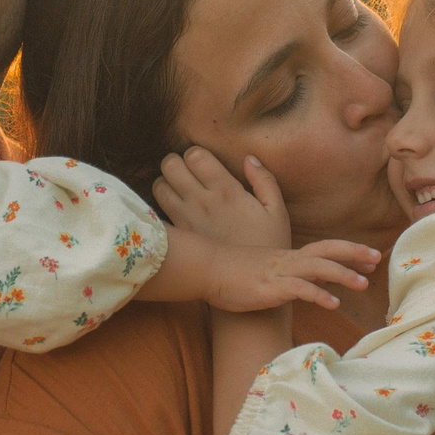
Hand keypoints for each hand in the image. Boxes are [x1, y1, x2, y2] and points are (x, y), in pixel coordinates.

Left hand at [154, 148, 292, 248]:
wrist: (249, 281)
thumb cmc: (267, 245)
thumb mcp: (277, 211)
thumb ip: (264, 180)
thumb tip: (249, 158)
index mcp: (226, 190)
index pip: (195, 155)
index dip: (196, 154)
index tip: (204, 163)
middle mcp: (202, 201)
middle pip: (170, 164)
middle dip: (176, 162)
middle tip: (187, 172)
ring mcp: (186, 218)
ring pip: (158, 186)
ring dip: (166, 182)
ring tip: (179, 189)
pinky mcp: (178, 234)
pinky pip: (157, 212)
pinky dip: (161, 205)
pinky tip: (174, 208)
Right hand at [206, 236, 377, 313]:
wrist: (205, 269)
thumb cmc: (232, 274)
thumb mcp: (265, 273)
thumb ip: (288, 277)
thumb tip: (310, 286)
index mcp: (288, 257)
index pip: (324, 249)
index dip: (348, 251)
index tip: (371, 256)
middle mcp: (288, 261)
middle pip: (327, 251)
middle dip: (354, 253)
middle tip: (377, 258)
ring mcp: (280, 272)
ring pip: (318, 268)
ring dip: (343, 274)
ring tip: (364, 284)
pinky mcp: (270, 287)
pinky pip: (299, 289)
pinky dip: (318, 295)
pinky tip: (334, 304)